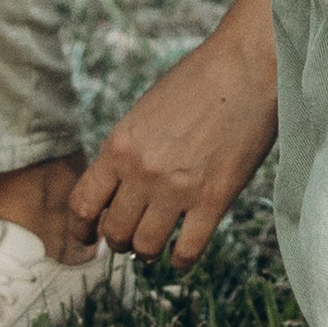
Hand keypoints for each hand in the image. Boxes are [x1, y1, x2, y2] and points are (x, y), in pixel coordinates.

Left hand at [70, 0, 278, 265]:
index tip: (88, 237)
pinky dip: (181, 260)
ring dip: (148, 252)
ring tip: (156, 244)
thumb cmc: (197, 82)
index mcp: (119, 147)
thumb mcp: (145, 113)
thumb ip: (127, 152)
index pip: (82, 205)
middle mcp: (141, 172)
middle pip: (114, 233)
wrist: (246, 66)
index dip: (81, 229)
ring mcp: (177, 189)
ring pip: (146, 249)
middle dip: (118, 241)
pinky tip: (182, 254)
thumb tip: (117, 193)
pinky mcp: (214, 200)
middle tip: (130, 237)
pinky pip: (187, 251)